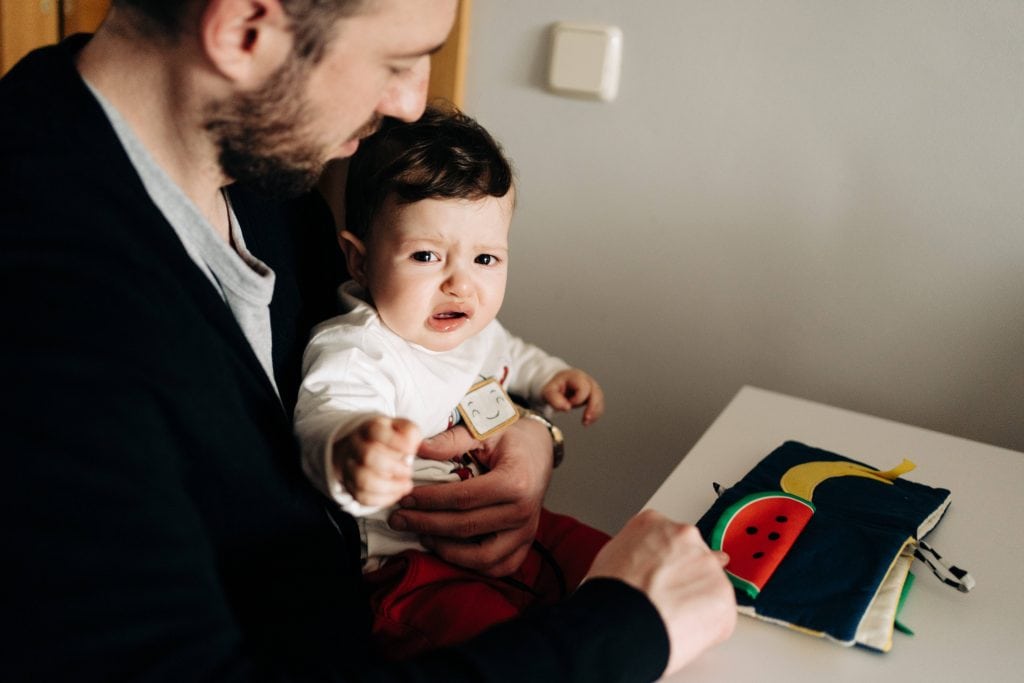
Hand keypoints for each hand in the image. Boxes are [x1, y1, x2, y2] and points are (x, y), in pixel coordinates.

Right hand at [332, 416, 418, 507]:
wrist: (365, 447)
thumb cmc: (389, 439)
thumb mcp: (403, 429)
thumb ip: (410, 435)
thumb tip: (413, 449)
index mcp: (370, 428)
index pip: (377, 431)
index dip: (397, 443)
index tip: (410, 450)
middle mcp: (356, 445)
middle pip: (368, 455)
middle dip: (394, 467)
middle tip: (408, 471)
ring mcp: (350, 465)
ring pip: (363, 480)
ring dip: (390, 486)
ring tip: (404, 485)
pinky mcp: (350, 484)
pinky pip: (362, 496)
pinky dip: (383, 499)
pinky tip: (395, 493)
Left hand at [388, 418, 552, 575]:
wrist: (540, 449)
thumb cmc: (510, 437)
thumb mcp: (483, 429)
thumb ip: (451, 440)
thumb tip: (417, 448)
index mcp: (515, 481)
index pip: (463, 498)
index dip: (429, 501)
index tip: (404, 498)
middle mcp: (524, 511)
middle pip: (466, 528)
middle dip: (426, 525)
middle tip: (398, 519)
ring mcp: (527, 532)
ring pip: (481, 557)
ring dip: (445, 550)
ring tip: (421, 535)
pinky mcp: (525, 544)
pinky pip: (497, 566)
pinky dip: (470, 565)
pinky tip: (447, 549)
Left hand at [542, 368, 604, 424]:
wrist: (558, 384)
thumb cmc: (555, 386)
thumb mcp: (549, 391)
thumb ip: (555, 399)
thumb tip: (566, 408)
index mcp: (576, 377)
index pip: (583, 388)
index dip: (577, 399)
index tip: (568, 405)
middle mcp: (587, 380)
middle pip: (596, 393)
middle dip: (592, 408)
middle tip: (585, 419)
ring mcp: (592, 387)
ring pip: (600, 400)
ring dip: (595, 413)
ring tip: (586, 422)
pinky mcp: (593, 395)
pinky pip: (599, 405)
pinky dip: (595, 414)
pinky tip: (588, 420)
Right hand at [586, 510, 735, 676]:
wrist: (622, 621)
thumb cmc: (609, 595)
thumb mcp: (609, 556)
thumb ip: (636, 553)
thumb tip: (642, 568)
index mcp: (653, 524)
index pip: (668, 536)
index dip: (665, 560)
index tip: (662, 574)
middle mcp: (685, 536)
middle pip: (693, 555)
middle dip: (685, 576)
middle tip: (667, 599)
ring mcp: (708, 564)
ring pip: (709, 584)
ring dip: (696, 601)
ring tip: (671, 619)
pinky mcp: (724, 595)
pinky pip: (719, 613)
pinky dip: (706, 625)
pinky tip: (683, 630)